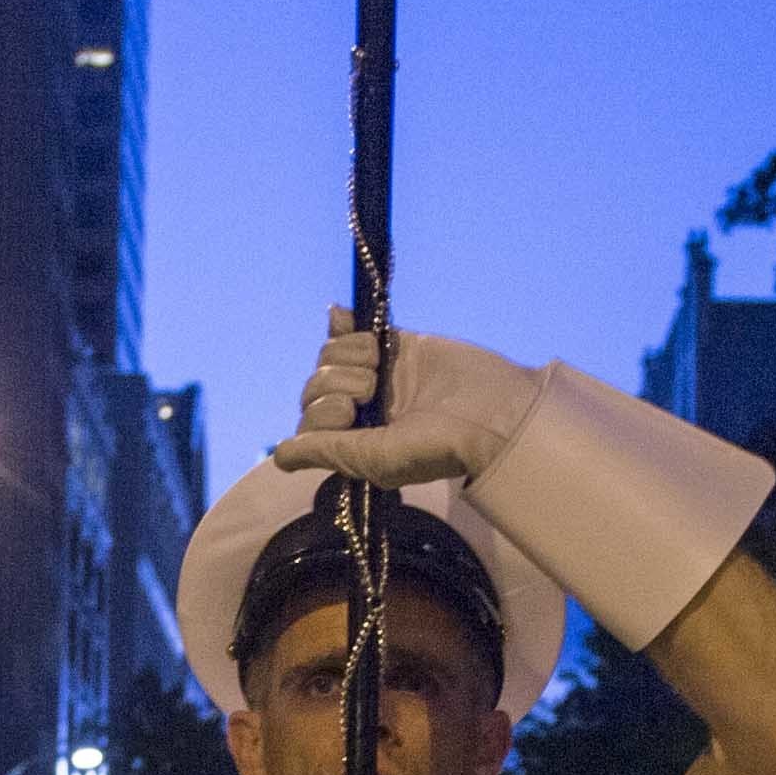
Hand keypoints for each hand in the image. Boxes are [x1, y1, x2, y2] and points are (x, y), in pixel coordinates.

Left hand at [268, 310, 538, 490]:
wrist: (496, 413)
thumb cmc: (440, 446)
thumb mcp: (380, 457)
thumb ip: (330, 451)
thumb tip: (279, 456)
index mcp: (354, 444)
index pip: (309, 420)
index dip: (321, 410)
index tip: (352, 412)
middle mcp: (361, 412)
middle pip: (316, 384)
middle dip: (337, 382)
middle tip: (373, 391)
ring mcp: (378, 377)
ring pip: (331, 355)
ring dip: (348, 355)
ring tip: (379, 367)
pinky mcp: (396, 347)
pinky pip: (354, 331)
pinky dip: (341, 324)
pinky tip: (339, 317)